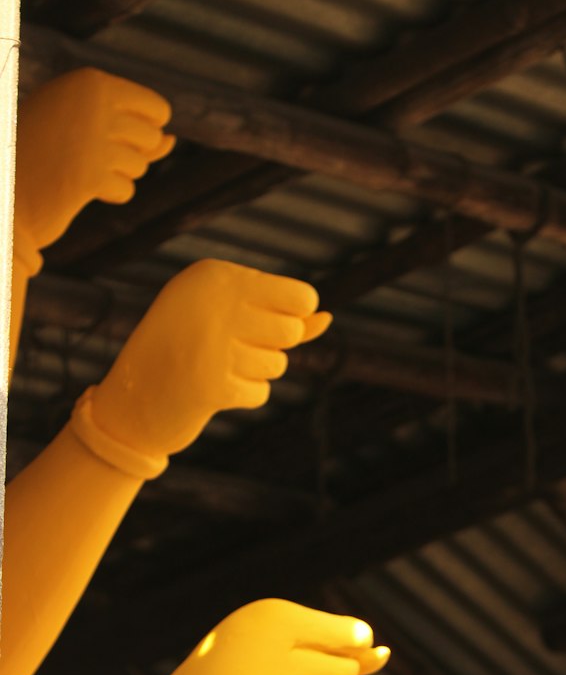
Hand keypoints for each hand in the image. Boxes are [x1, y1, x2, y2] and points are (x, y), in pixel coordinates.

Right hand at [15, 68, 174, 253]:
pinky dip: (108, 194)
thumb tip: (172, 141)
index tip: (111, 138)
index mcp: (90, 81)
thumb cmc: (45, 153)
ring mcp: (91, 138)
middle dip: (130, 156)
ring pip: (140, 165)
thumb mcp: (89, 131)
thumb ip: (135, 132)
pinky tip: (79, 188)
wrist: (7, 187)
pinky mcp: (90, 175)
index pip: (157, 109)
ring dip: (116, 174)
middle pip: (152, 139)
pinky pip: (126, 190)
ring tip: (78, 168)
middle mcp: (92, 102)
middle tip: (88, 155)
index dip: (145, 133)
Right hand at [88, 259, 331, 461]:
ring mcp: (211, 341)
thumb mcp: (228, 320)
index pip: (300, 297)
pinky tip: (212, 390)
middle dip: (272, 350)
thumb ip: (280, 317)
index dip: (289, 320)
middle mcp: (214, 300)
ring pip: (278, 364)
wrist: (130, 399)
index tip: (253, 326)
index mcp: (216, 275)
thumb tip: (326, 318)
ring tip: (215, 368)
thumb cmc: (185, 351)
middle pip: (291, 332)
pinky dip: (243, 396)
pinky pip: (261, 392)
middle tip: (230, 351)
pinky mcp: (211, 383)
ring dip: (254, 374)